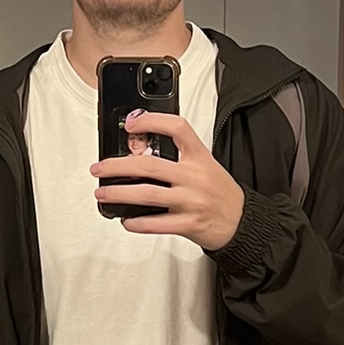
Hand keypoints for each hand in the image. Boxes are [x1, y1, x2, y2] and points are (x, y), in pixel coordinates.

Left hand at [92, 111, 245, 250]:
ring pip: (146, 194)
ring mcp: (190, 201)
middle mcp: (194, 177)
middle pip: (149, 165)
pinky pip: (155, 224)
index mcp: (200, 157)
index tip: (133, 123)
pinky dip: (136, 222)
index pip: (177, 128)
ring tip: (103, 192)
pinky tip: (126, 220)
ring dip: (118, 193)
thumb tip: (140, 153)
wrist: (243, 222)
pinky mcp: (188, 224)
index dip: (153, 121)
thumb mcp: (207, 165)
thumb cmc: (220, 193)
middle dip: (117, 166)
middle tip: (100, 168)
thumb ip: (179, 157)